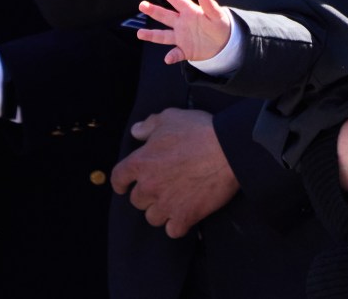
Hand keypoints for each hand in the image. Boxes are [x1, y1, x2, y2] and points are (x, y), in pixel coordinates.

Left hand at [112, 108, 238, 237]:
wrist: (229, 149)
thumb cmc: (200, 131)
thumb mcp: (172, 117)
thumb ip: (150, 124)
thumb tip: (136, 131)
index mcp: (141, 162)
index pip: (119, 178)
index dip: (122, 182)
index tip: (125, 185)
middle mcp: (149, 186)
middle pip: (137, 201)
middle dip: (148, 195)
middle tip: (163, 187)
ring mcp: (166, 204)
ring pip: (153, 217)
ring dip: (162, 211)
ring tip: (175, 201)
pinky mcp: (185, 216)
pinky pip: (173, 230)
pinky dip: (179, 224)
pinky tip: (186, 215)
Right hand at [137, 0, 231, 63]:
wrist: (225, 43)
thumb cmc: (221, 25)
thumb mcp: (218, 15)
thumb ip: (209, 5)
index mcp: (191, 12)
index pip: (178, 0)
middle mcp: (183, 23)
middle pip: (166, 16)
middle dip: (154, 11)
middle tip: (142, 5)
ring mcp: (182, 37)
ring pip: (164, 36)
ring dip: (152, 35)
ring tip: (140, 34)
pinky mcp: (186, 50)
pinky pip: (176, 54)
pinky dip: (172, 56)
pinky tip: (168, 59)